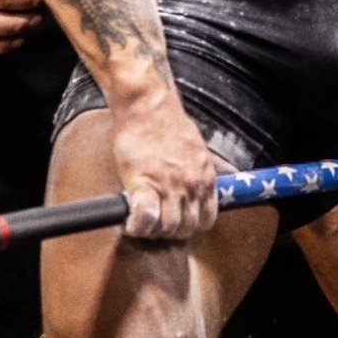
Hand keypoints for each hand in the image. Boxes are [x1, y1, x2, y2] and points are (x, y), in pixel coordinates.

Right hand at [111, 96, 222, 239]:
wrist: (147, 105)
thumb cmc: (167, 123)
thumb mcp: (198, 150)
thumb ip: (199, 173)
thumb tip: (201, 185)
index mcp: (205, 178)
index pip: (207, 219)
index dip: (191, 226)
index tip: (179, 223)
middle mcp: (191, 185)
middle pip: (187, 228)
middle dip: (171, 232)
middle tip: (156, 225)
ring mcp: (169, 186)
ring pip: (168, 228)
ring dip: (154, 231)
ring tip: (142, 223)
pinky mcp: (145, 183)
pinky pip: (146, 217)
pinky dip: (138, 227)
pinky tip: (131, 225)